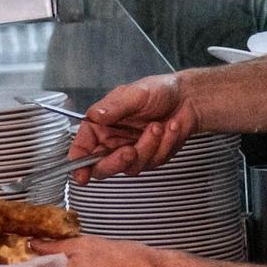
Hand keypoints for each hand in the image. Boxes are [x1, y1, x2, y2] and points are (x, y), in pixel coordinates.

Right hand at [67, 74, 197, 183]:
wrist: (188, 98)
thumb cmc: (159, 91)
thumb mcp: (134, 93)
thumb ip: (113, 106)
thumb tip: (94, 115)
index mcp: (100, 126)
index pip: (82, 149)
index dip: (78, 164)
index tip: (82, 175)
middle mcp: (113, 142)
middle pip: (102, 167)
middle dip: (116, 163)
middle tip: (129, 151)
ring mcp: (132, 152)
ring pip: (131, 167)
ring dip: (148, 147)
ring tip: (158, 125)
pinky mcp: (151, 158)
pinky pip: (153, 162)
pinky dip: (164, 144)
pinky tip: (171, 128)